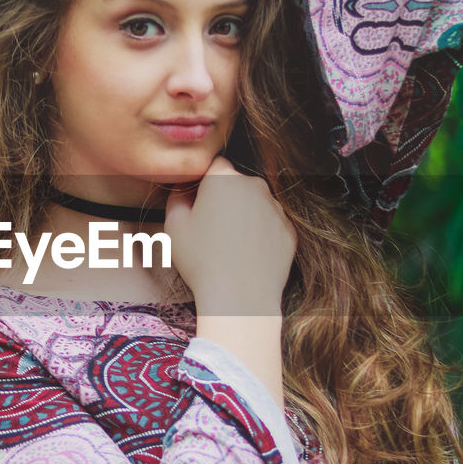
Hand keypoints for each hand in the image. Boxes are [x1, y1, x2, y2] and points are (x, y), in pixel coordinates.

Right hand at [164, 157, 296, 316]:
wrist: (240, 297)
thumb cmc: (202, 261)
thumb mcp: (174, 226)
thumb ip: (177, 197)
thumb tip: (185, 190)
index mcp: (223, 178)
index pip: (213, 166)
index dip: (203, 184)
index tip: (197, 205)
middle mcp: (254, 185)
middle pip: (236, 184)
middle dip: (225, 199)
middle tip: (210, 230)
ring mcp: (276, 207)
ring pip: (255, 204)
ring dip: (244, 216)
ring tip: (229, 247)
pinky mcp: (288, 230)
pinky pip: (270, 225)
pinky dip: (260, 234)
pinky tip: (247, 255)